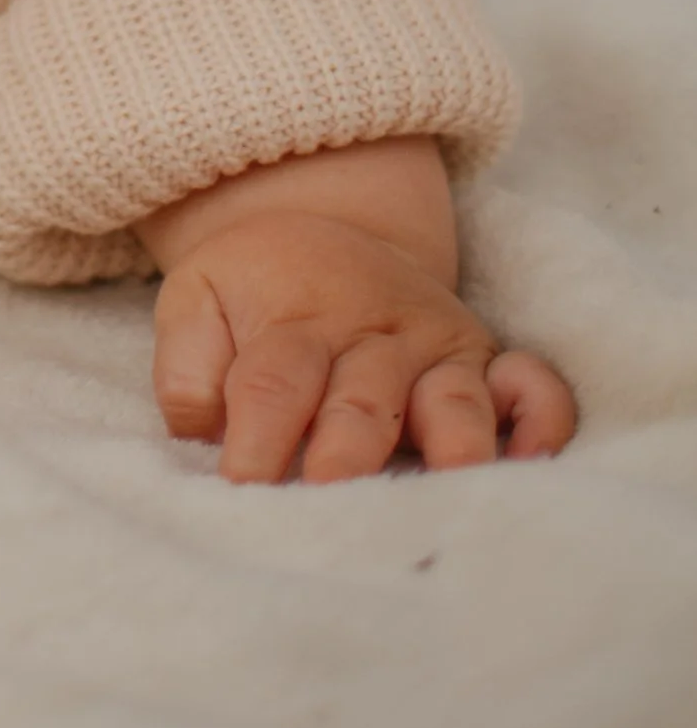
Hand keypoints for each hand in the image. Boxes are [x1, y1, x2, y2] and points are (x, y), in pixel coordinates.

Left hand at [145, 144, 575, 485]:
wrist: (322, 225)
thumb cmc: (253, 287)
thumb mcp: (197, 298)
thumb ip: (187, 363)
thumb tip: (198, 427)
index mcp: (293, 320)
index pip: (271, 384)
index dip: (254, 439)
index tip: (240, 490)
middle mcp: (372, 336)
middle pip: (360, 402)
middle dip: (346, 456)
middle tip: (327, 502)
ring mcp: (436, 349)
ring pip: (453, 402)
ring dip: (451, 448)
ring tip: (447, 493)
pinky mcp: (488, 363)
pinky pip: (533, 386)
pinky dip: (542, 419)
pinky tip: (533, 458)